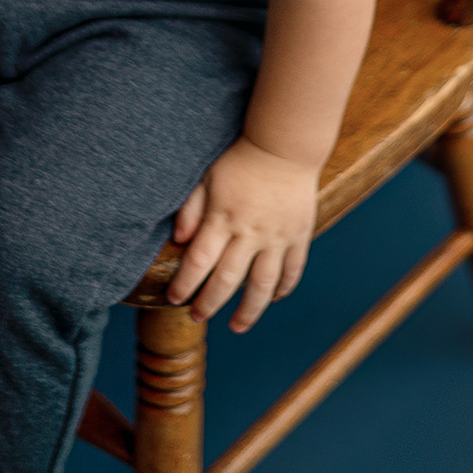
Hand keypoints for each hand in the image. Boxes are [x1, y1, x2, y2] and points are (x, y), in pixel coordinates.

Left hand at [167, 135, 317, 331]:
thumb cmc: (239, 160)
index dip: (185, 284)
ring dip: (249, 310)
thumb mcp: (206, 177)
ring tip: (237, 327)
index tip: (174, 298)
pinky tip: (273, 299)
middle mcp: (249, 233)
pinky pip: (292, 270)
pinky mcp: (298, 235)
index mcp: (222, 218)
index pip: (198, 262)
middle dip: (209, 303)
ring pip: (262, 284)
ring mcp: (277, 237)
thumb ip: (190, 209)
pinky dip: (283, 288)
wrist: (284, 146)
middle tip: (197, 317)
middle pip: (227, 279)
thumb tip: (177, 239)